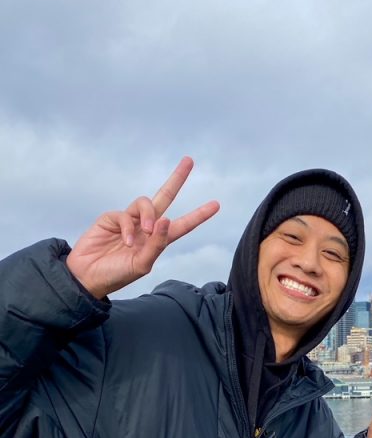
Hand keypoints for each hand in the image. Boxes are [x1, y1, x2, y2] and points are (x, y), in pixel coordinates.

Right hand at [66, 157, 219, 297]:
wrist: (88, 277)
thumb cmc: (116, 275)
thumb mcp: (142, 264)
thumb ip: (157, 244)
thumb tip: (168, 219)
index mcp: (159, 241)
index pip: (182, 225)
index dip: (198, 215)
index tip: (216, 205)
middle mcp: (146, 227)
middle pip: (165, 197)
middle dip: (177, 179)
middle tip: (189, 160)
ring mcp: (129, 220)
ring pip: (146, 202)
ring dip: (149, 215)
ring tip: (146, 231)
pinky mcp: (111, 218)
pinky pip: (125, 215)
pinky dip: (128, 228)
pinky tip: (126, 242)